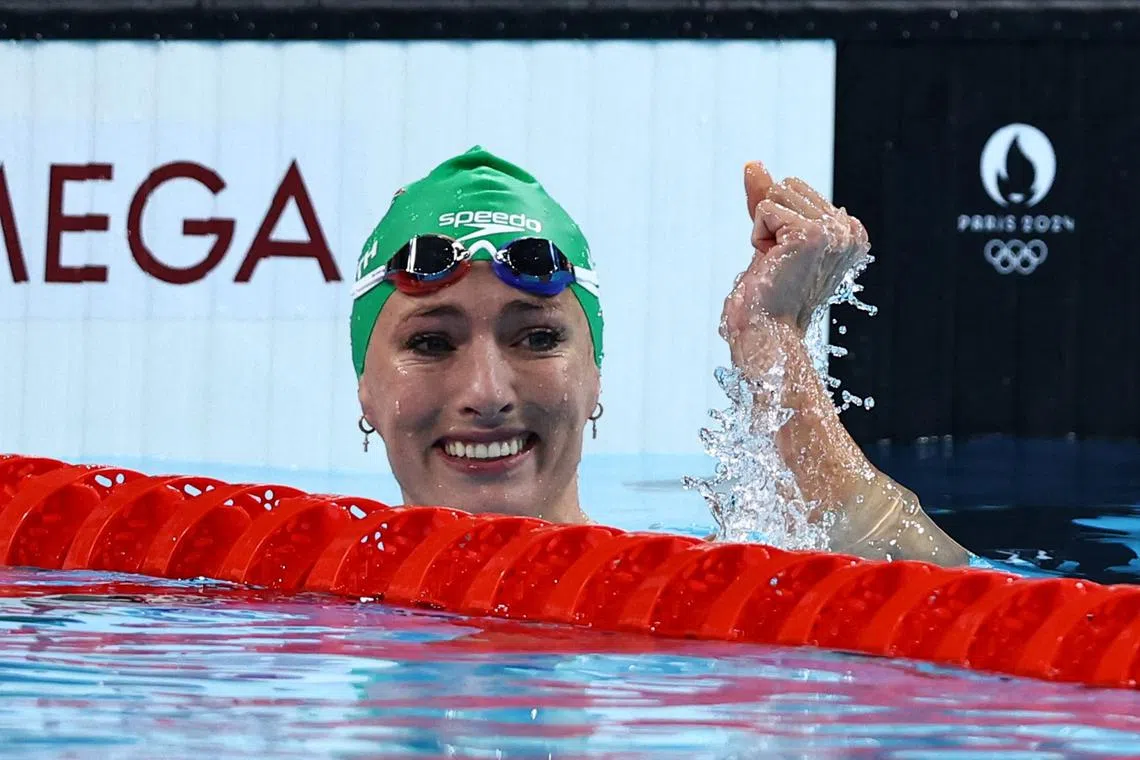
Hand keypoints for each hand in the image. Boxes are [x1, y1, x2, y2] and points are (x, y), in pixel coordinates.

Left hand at [721, 162, 870, 340]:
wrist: (765, 331)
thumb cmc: (768, 293)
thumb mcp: (772, 237)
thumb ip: (767, 199)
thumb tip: (752, 163)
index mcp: (850, 231)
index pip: (796, 189)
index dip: (777, 222)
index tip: (786, 259)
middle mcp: (850, 230)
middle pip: (787, 185)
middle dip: (770, 222)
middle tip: (779, 264)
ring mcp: (834, 231)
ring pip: (775, 194)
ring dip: (763, 231)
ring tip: (777, 265)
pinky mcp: (811, 234)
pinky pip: (764, 209)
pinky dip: (758, 238)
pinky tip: (772, 265)